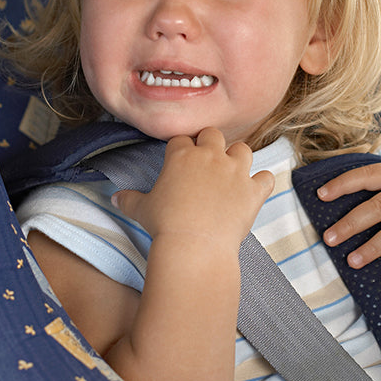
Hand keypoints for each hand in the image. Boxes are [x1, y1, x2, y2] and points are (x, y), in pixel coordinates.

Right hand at [113, 127, 274, 248]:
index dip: (181, 149)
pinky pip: (266, 177)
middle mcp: (211, 156)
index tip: (180, 159)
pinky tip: (255, 190)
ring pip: (243, 149)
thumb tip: (115, 198)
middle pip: (213, 135)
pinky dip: (262, 182)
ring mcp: (235, 171)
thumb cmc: (165, 225)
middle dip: (210, 144)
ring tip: (232, 172)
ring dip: (238, 158)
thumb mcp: (140, 210)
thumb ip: (129, 199)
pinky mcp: (253, 190)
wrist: (194, 245)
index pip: (181, 140)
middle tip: (206, 162)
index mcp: (182, 155)